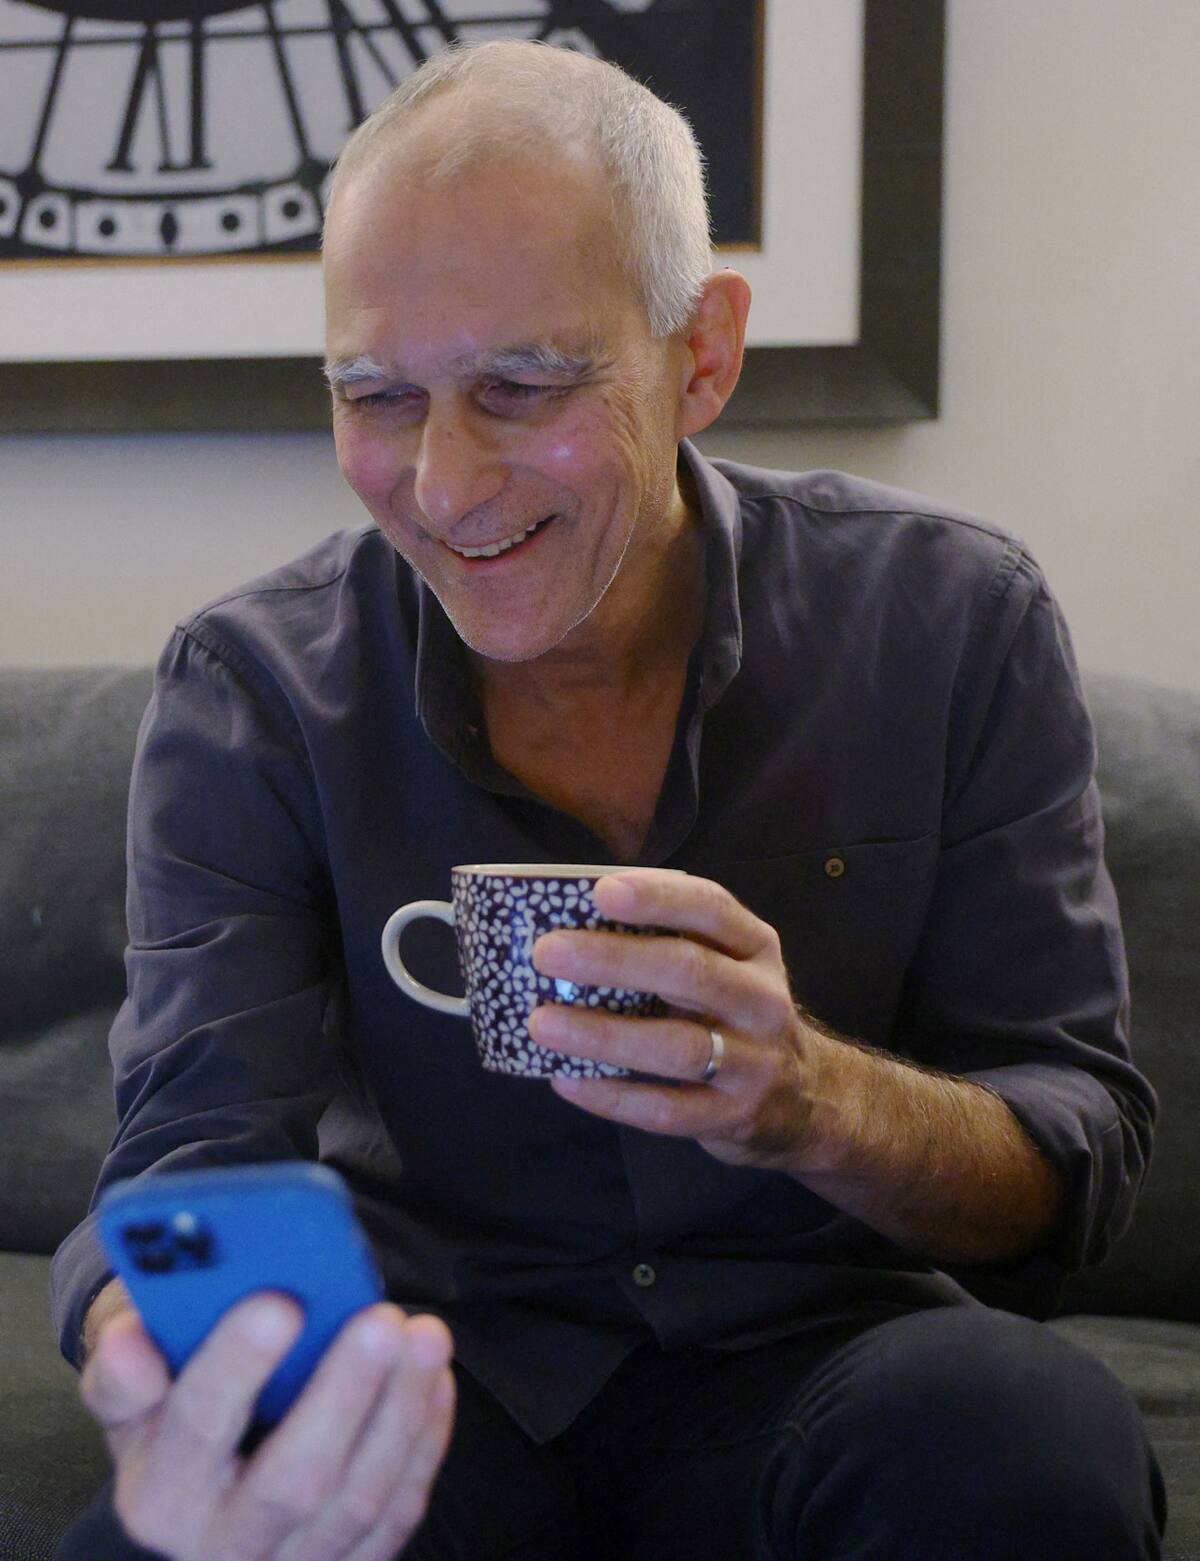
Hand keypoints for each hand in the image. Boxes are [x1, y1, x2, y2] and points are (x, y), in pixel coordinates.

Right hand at [80, 1292, 454, 1560]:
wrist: (200, 1496)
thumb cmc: (172, 1413)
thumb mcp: (131, 1396)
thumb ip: (126, 1369)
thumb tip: (133, 1343)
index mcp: (160, 1496)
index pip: (195, 1430)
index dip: (236, 1367)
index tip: (279, 1302)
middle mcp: (223, 1546)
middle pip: (293, 1480)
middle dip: (344, 1393)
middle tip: (379, 1318)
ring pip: (360, 1498)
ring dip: (401, 1410)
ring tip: (423, 1335)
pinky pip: (398, 1512)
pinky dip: (424, 1442)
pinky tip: (436, 1378)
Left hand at [528, 869, 832, 1173]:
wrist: (805, 1097)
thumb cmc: (736, 1012)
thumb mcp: (727, 965)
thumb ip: (672, 939)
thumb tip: (575, 916)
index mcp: (754, 947)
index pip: (712, 909)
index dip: (658, 898)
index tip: (601, 891)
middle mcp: (761, 1000)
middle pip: (690, 973)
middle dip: (614, 960)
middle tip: (547, 952)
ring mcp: (752, 1062)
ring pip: (677, 1046)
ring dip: (604, 1034)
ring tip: (541, 1022)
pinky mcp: (733, 1117)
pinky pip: (666, 1109)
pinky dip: (611, 1095)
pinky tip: (565, 1079)